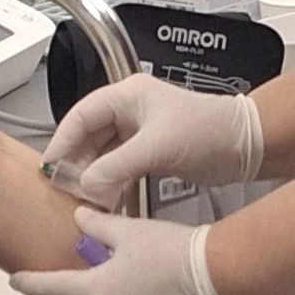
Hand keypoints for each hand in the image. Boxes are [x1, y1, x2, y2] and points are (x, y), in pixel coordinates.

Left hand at [11, 208, 226, 294]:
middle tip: (97, 270)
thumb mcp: (129, 231)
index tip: (18, 281)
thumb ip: (97, 226)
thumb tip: (81, 219)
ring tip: (136, 282)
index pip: (49, 288)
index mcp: (94, 292)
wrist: (216, 276)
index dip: (30, 282)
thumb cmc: (175, 253)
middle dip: (81, 289)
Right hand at [47, 72, 264, 213]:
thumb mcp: (156, 146)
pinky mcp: (151, 152)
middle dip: (78, 162)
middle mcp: (131, 111)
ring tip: (84, 196)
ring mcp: (141, 132)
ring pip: (104, 154)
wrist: (244, 145)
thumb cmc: (210, 130)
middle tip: (65, 185)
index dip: (63, 138)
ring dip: (94, 175)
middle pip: (89, 135)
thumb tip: (86, 183)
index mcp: (128, 96)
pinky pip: (120, 167)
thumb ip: (117, 166)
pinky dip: (111, 182)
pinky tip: (106, 199)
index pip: (81, 114)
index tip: (50, 163)